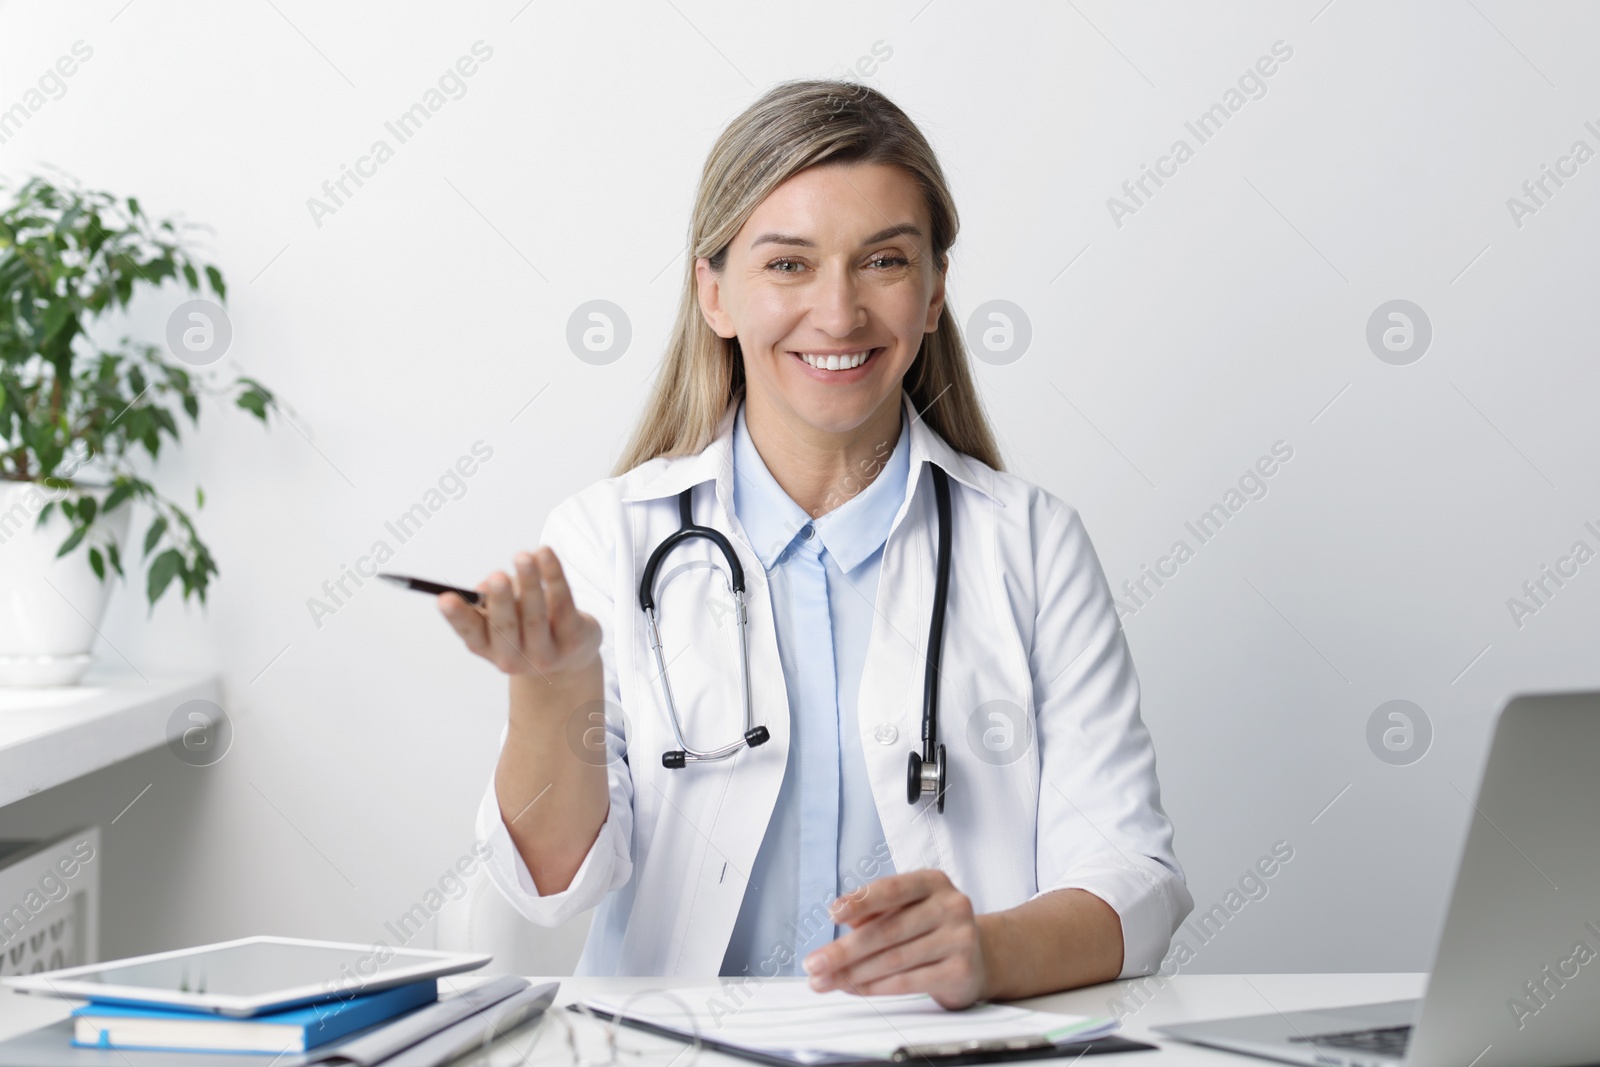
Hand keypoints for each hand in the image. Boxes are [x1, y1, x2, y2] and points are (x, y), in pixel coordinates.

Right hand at [438, 547, 600, 679]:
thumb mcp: (502, 616)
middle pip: (505, 627)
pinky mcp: (573, 640)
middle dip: (500, 600)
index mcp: (488, 648)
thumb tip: (487, 588)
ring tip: (523, 557)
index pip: (470, 632)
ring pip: (536, 615)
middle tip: (496, 576)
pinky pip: (563, 604)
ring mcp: (545, 653)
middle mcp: (514, 657)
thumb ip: (491, 601)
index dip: (457, 616)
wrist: (571, 656)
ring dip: (529, 583)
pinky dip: (554, 576)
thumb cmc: (526, 626)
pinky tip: (545, 554)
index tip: (444, 598)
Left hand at [802, 869, 990, 1008]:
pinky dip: (875, 987)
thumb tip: (841, 916)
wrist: (979, 957)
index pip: (892, 889)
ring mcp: (959, 938)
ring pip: (894, 959)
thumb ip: (875, 910)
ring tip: (824, 981)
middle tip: (813, 964)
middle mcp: (951, 905)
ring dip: (853, 973)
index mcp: (933, 882)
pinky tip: (852, 988)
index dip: (860, 901)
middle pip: (888, 930)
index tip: (832, 914)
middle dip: (844, 950)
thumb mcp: (906, 909)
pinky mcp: (960, 970)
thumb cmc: (930, 928)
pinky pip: (908, 981)